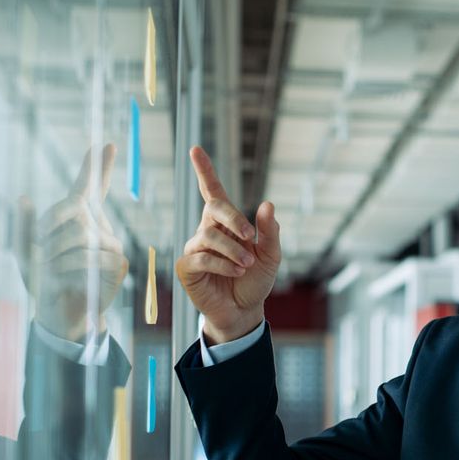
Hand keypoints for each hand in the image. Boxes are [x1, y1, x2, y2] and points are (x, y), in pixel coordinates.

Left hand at [17, 145, 127, 341]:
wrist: (59, 312)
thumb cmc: (44, 279)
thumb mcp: (25, 250)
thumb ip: (23, 225)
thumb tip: (23, 198)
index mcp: (80, 218)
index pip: (90, 187)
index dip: (97, 165)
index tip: (105, 144)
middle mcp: (99, 227)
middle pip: (75, 210)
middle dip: (50, 228)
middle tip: (38, 251)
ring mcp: (111, 245)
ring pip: (82, 235)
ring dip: (56, 254)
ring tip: (50, 270)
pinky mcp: (117, 264)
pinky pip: (93, 256)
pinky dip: (70, 268)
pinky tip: (65, 279)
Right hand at [175, 147, 280, 342]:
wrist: (245, 310)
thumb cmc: (256, 280)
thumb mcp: (271, 256)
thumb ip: (270, 232)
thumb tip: (267, 204)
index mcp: (227, 224)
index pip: (213, 192)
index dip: (204, 171)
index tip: (195, 149)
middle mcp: (208, 231)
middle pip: (213, 208)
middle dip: (234, 218)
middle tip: (251, 236)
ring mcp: (195, 249)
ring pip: (209, 236)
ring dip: (233, 249)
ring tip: (247, 264)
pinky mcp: (187, 268)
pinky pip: (202, 257)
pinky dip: (223, 264)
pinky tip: (235, 271)